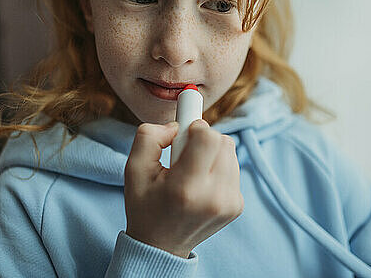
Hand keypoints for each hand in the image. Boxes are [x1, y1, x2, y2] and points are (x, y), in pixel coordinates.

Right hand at [124, 119, 243, 257]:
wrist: (160, 245)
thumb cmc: (145, 205)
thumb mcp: (134, 168)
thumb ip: (150, 136)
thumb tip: (177, 125)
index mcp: (185, 188)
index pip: (209, 138)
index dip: (196, 128)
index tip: (184, 134)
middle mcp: (212, 197)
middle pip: (223, 142)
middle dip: (204, 139)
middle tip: (185, 153)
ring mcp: (228, 204)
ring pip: (231, 152)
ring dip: (213, 153)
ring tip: (192, 170)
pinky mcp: (236, 206)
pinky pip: (234, 168)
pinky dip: (219, 168)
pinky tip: (201, 183)